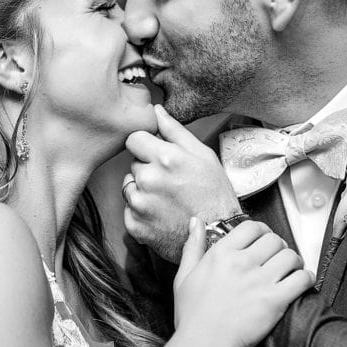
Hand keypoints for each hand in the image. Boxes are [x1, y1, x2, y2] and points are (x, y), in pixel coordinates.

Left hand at [123, 104, 242, 261]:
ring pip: (129, 185)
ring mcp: (139, 204)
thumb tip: (157, 110)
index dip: (146, 144)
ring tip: (167, 198)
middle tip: (171, 181)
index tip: (157, 154)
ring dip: (143, 189)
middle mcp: (149, 179)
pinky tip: (162, 213)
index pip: (134, 138)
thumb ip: (176, 131)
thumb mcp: (204, 156)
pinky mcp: (135, 225)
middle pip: (133, 163)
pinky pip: (129, 209)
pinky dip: (141, 211)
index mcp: (165, 158)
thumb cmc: (215, 195)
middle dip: (148, 168)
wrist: (218, 236)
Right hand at [173, 217, 314, 346]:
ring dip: (294, 261)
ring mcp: (259, 281)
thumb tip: (196, 222)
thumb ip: (192, 246)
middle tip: (277, 258)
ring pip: (290, 256)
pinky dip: (306, 278)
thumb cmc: (191, 317)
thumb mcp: (184, 277)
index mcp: (221, 254)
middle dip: (279, 246)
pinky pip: (301, 279)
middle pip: (274, 240)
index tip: (263, 241)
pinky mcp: (274, 301)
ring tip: (290, 270)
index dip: (262, 231)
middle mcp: (241, 263)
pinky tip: (302, 282)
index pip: (252, 227)